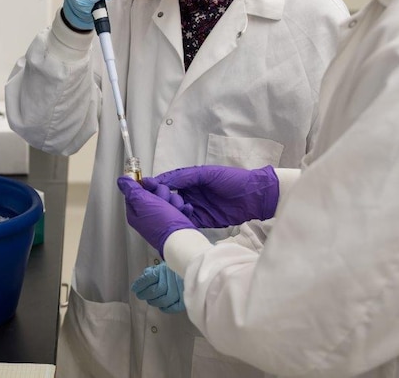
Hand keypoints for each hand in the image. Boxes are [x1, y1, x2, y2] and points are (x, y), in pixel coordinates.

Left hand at [117, 176, 195, 256]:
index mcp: (136, 212)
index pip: (137, 191)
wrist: (182, 239)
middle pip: (154, 193)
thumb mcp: (143, 202)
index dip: (145, 186)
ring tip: (175, 209)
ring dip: (174, 201)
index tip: (151, 186)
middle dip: (162, 194)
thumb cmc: (163, 223)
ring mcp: (162, 217)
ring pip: (169, 198)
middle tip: (163, 201)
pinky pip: (179, 206)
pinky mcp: (175, 219)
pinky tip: (181, 212)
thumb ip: (131, 189)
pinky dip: (182, 208)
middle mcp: (148, 215)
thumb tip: (122, 180)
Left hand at [131, 262, 184, 313]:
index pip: (149, 278)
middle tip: (140, 294)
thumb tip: (138, 284)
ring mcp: (178, 290)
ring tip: (149, 300)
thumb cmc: (174, 269)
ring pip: (162, 300)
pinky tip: (161, 306)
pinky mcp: (184, 300)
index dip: (140, 284)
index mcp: (165, 269)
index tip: (134, 288)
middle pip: (155, 290)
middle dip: (145, 294)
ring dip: (153, 301)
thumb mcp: (162, 266)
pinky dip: (166, 308)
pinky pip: (173, 307)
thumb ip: (152, 273)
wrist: (192, 268)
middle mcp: (171, 279)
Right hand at [153, 165, 279, 226]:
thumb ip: (186, 177)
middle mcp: (191, 192)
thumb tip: (164, 181)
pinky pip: (187, 222)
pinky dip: (179, 222)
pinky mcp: (203, 220)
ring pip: (176, 210)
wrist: (255, 197)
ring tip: (161, 215)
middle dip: (160, 201)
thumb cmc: (232, 180)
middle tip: (151, 205)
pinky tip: (172, 224)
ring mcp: (196, 207)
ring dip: (169, 212)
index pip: (169, 182)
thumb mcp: (208, 174)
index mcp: (191, 179)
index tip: (143, 189)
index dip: (157, 185)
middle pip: (170, 197)